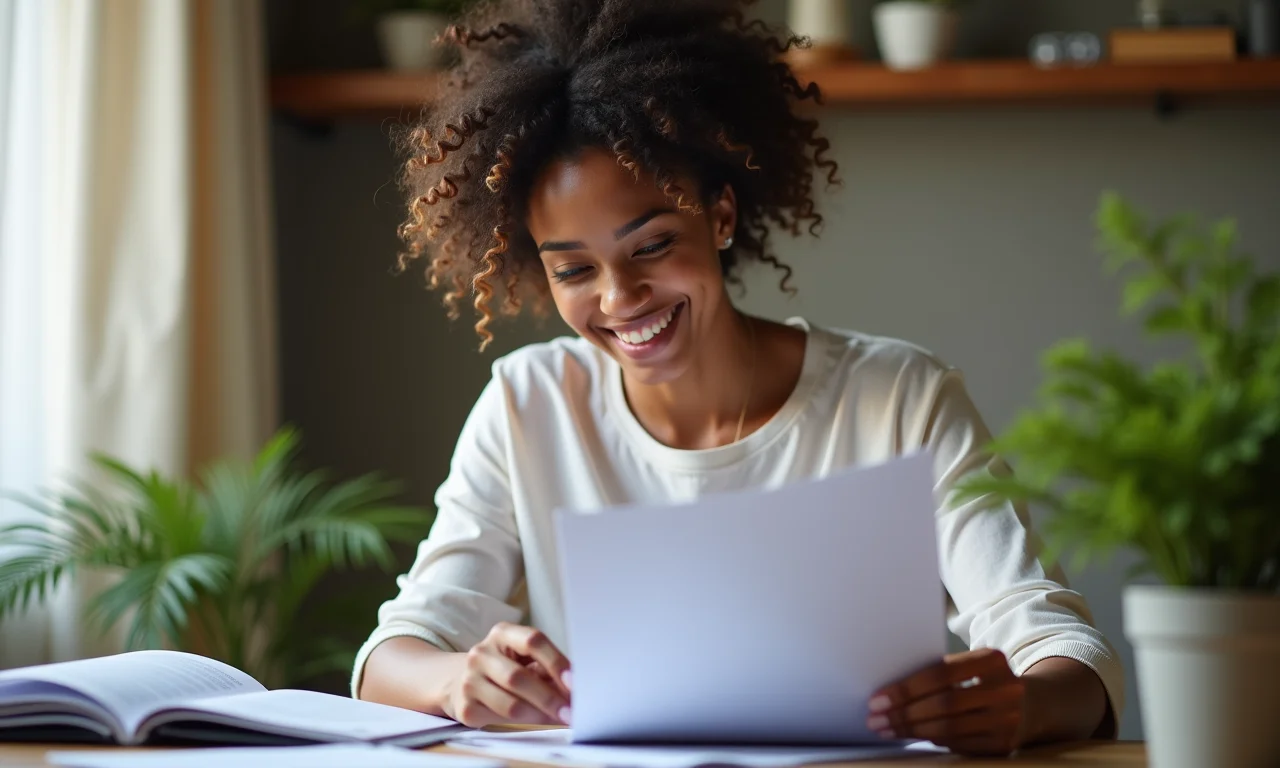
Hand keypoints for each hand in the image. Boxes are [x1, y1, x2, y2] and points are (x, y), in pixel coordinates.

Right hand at [443, 622, 572, 727]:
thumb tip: (576, 691)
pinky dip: (524, 723)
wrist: (458, 681)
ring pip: (511, 704)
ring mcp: (469, 680)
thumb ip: (547, 670)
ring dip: (540, 715)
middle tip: (572, 712)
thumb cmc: (505, 668)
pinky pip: (499, 720)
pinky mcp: (465, 707)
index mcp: (502, 634)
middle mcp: (481, 653)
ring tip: (559, 718)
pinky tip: (537, 721)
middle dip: (550, 698)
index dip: (556, 661)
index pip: (532, 641)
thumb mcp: (523, 659)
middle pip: (519, 677)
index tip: (575, 682)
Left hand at [866, 649, 1026, 756]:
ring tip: (887, 729)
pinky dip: (931, 740)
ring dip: (911, 730)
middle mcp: (1006, 690)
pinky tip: (912, 735)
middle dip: (903, 713)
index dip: (906, 688)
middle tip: (875, 718)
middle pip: (944, 704)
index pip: (940, 673)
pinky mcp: (1003, 744)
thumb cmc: (982, 679)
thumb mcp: (970, 665)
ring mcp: (1008, 720)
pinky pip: (958, 744)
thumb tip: (891, 691)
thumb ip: (940, 671)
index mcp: (992, 659)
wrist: (1029, 702)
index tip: (877, 698)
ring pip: (949, 728)